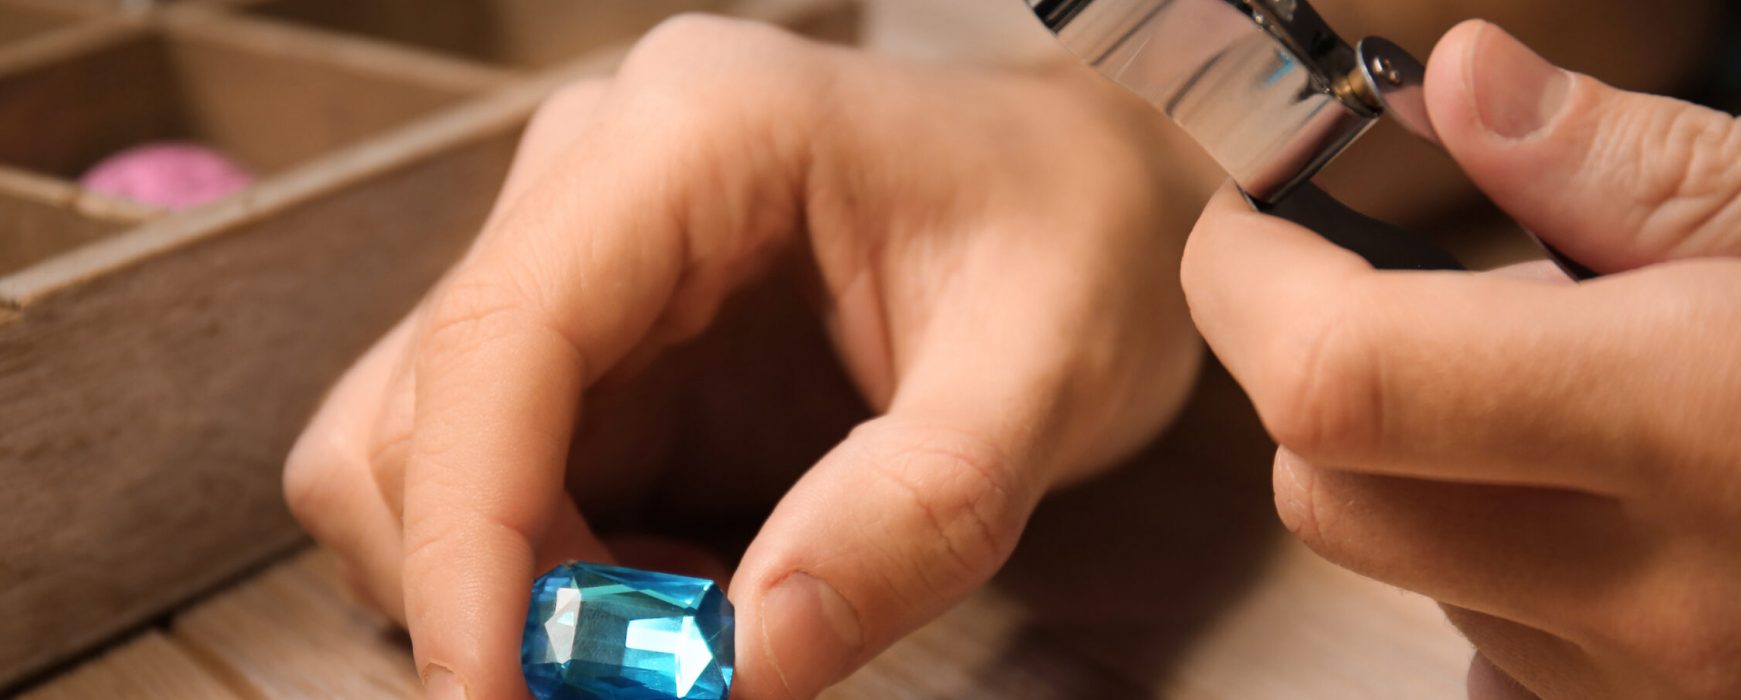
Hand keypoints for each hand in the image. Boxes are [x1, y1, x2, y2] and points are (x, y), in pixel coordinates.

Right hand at [283, 16, 1218, 699]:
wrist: (1093, 192)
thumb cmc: (1083, 238)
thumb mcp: (1049, 370)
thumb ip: (917, 511)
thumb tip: (743, 664)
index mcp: (699, 135)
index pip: (500, 336)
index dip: (469, 537)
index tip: (502, 691)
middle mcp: (598, 182)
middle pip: (422, 413)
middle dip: (502, 588)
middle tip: (658, 688)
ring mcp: (582, 264)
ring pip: (422, 459)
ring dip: (521, 592)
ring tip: (700, 627)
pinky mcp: (595, 346)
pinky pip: (503, 488)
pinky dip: (562, 583)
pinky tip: (693, 592)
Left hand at [1183, 21, 1740, 698]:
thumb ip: (1640, 166)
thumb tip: (1466, 88)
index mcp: (1714, 424)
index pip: (1351, 381)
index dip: (1250, 290)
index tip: (1250, 226)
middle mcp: (1672, 595)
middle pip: (1335, 497)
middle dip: (1308, 378)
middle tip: (1362, 282)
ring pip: (1415, 584)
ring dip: (1420, 474)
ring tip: (1550, 391)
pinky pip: (1509, 663)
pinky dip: (1503, 573)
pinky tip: (1612, 511)